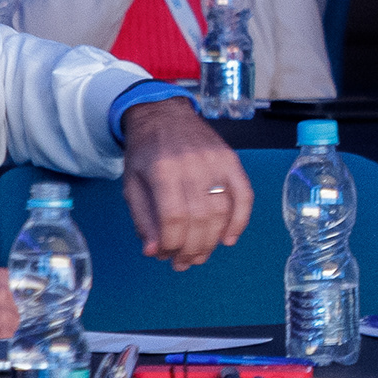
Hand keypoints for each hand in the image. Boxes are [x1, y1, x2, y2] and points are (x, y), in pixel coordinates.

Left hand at [118, 98, 255, 266]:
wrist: (163, 114)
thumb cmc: (145, 153)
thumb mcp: (132, 185)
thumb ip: (143, 220)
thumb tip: (155, 252)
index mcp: (162, 170)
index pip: (173, 218)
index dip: (171, 244)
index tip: (165, 255)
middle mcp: (192, 165)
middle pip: (200, 219)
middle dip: (192, 248)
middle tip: (184, 262)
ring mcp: (215, 161)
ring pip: (222, 211)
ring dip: (212, 241)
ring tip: (200, 255)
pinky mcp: (231, 160)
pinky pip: (244, 195)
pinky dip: (240, 221)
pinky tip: (228, 239)